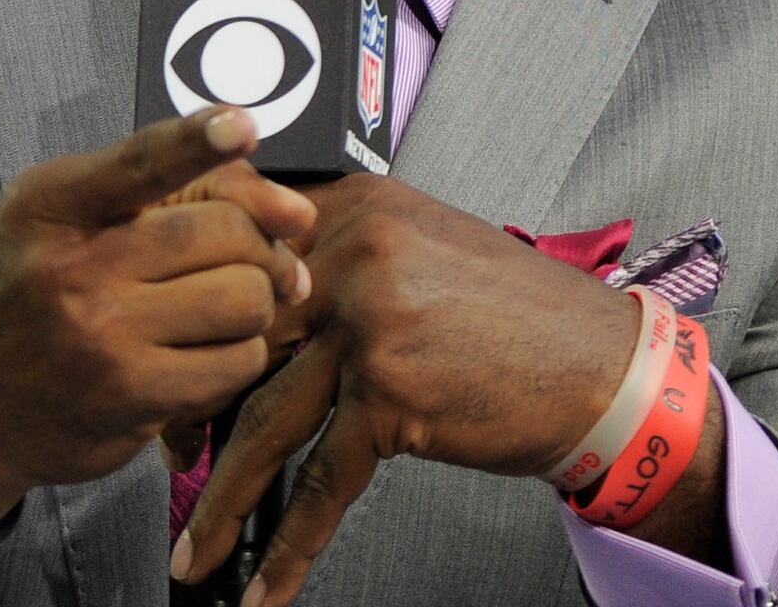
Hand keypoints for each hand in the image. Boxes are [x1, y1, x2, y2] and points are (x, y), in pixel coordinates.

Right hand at [0, 109, 315, 553]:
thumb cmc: (26, 301)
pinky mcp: (132, 394)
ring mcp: (102, 334)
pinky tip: (201, 354)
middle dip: (258, 247)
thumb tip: (296, 215)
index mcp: (49, 205)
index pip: (138, 163)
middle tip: (256, 263)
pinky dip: (239, 355)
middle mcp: (71, 265)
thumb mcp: (60, 224)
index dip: (196, 141)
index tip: (240, 124)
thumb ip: (162, 196)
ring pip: (243, 298)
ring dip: (253, 305)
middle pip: (223, 233)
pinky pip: (236, 361)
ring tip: (220, 312)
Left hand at [173, 175, 717, 604]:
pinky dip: (293, 541)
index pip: (234, 253)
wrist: (609, 370)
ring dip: (225, 496)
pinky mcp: (394, 390)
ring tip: (193, 545)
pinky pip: (326, 478)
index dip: (192, 314)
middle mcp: (351, 252)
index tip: (168, 363)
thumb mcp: (418, 249)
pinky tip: (265, 582)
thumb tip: (251, 306)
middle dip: (194, 410)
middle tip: (168, 458)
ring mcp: (370, 320)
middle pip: (237, 338)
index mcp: (350, 208)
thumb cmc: (516, 319)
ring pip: (267, 419)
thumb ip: (337, 258)